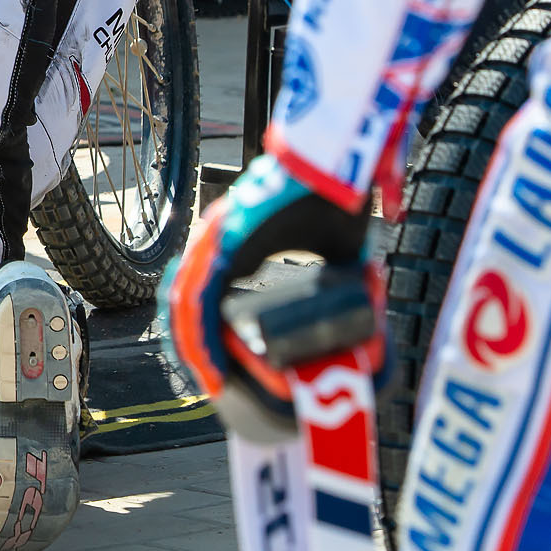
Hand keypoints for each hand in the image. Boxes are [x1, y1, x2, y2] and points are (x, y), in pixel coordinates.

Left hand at [161, 153, 370, 417]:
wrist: (338, 160)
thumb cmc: (334, 194)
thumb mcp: (338, 252)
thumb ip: (341, 277)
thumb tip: (363, 312)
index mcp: (237, 246)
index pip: (207, 301)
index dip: (211, 339)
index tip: (225, 373)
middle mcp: (217, 244)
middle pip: (190, 311)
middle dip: (201, 353)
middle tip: (218, 390)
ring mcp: (215, 242)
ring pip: (187, 310)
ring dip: (197, 352)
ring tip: (214, 388)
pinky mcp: (221, 242)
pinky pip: (197, 297)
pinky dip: (200, 336)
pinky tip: (207, 364)